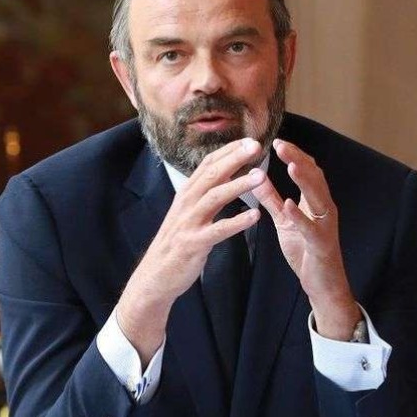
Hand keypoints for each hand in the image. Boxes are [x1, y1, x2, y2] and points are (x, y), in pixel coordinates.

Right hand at [117, 138, 265, 364]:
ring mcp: (188, 223)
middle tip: (257, 146)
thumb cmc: (177, 243)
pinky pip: (218, 231)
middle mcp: (186, 203)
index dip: (228, 150)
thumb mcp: (188, 213)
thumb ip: (203, 194)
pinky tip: (256, 216)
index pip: (208, 164)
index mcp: (187, 194)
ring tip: (261, 176)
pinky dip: (237, 222)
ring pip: (214, 197)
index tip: (249, 140)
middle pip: (212, 174)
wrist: (154, 277)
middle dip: (234, 158)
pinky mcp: (193, 244)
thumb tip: (222, 174)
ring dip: (238, 185)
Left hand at [252, 139, 360, 339]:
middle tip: (281, 144)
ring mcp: (325, 226)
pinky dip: (301, 215)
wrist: (322, 284)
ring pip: (318, 198)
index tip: (278, 141)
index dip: (295, 155)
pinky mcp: (321, 244)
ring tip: (290, 165)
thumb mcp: (286, 221)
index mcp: (316, 202)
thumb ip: (273, 200)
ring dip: (304, 181)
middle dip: (298, 160)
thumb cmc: (305, 251)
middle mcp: (324, 209)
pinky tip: (290, 204)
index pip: (309, 171)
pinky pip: (311, 228)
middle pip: (315, 178)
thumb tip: (257, 178)